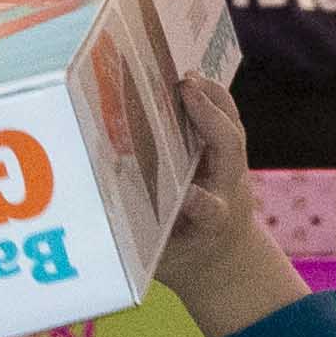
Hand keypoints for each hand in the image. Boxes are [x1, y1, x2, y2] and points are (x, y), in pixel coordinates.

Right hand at [153, 73, 303, 336]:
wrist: (225, 256)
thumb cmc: (180, 255)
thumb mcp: (161, 258)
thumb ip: (143, 243)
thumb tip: (102, 222)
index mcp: (210, 223)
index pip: (209, 211)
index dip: (200, 202)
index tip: (189, 194)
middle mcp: (227, 191)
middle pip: (230, 152)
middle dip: (212, 122)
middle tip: (185, 91)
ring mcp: (233, 171)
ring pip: (231, 130)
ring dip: (212, 100)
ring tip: (186, 78)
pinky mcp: (230, 157)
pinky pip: (227, 121)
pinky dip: (212, 98)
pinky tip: (188, 79)